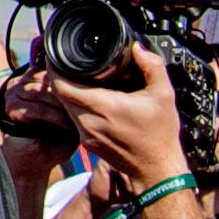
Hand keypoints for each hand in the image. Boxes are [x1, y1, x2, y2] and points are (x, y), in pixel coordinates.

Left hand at [50, 35, 190, 188]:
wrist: (156, 170)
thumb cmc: (160, 136)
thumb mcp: (164, 95)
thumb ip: (152, 66)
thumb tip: (137, 48)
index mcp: (104, 107)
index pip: (63, 86)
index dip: (54, 70)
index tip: (57, 57)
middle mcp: (89, 122)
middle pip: (60, 95)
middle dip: (60, 78)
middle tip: (66, 64)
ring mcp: (86, 135)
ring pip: (65, 108)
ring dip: (67, 93)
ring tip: (76, 79)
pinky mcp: (87, 143)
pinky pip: (73, 120)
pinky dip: (75, 107)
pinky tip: (88, 99)